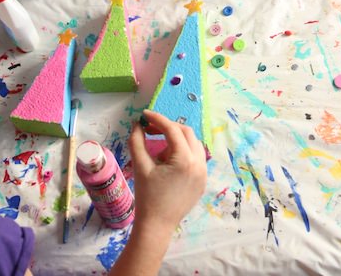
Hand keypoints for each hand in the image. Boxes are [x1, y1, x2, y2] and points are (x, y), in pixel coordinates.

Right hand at [128, 110, 206, 234]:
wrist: (157, 226)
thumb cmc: (147, 196)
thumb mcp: (141, 167)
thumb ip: (137, 141)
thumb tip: (137, 124)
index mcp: (184, 159)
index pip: (172, 130)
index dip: (158, 119)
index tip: (145, 115)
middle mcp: (199, 163)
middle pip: (186, 132)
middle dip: (168, 127)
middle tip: (151, 128)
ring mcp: (203, 172)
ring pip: (193, 143)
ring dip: (177, 138)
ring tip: (159, 146)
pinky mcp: (202, 180)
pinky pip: (196, 156)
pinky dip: (184, 151)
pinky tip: (169, 159)